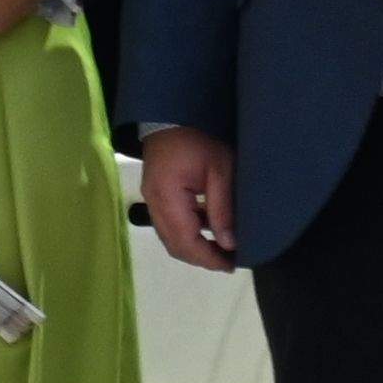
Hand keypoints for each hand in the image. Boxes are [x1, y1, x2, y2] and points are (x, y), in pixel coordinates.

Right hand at [139, 126, 239, 271]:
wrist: (172, 117)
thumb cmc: (199, 139)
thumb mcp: (220, 170)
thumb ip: (223, 208)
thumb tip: (229, 243)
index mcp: (167, 196)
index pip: (185, 239)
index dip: (208, 257)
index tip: (231, 265)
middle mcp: (153, 202)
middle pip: (174, 244)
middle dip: (201, 258)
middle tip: (228, 262)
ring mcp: (151, 199)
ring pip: (169, 237)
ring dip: (194, 248)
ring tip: (221, 250)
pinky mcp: (155, 195)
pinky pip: (169, 225)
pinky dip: (187, 234)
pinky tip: (208, 231)